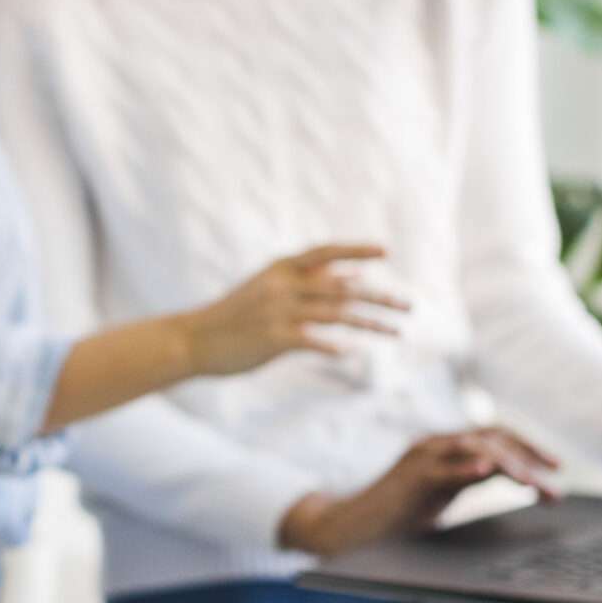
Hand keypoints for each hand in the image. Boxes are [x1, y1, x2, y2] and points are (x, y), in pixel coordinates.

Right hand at [184, 244, 407, 376]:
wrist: (193, 340)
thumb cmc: (234, 316)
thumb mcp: (268, 289)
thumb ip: (309, 282)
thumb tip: (354, 274)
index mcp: (280, 269)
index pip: (325, 252)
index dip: (356, 250)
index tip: (387, 251)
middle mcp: (282, 285)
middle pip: (341, 286)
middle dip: (379, 296)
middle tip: (408, 306)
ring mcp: (277, 311)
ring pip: (335, 314)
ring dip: (369, 324)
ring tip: (395, 332)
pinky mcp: (273, 338)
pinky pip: (314, 340)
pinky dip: (334, 346)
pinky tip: (351, 352)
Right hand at [280, 428, 560, 557]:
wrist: (349, 528)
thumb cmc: (395, 517)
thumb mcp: (441, 494)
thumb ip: (470, 480)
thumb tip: (517, 480)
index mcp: (445, 448)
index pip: (496, 436)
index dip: (529, 448)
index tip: (556, 469)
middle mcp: (436, 445)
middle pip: (493, 437)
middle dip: (529, 456)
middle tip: (555, 479)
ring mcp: (422, 458)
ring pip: (476, 447)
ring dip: (510, 464)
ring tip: (533, 483)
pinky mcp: (410, 478)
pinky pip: (443, 468)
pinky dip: (466, 466)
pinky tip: (487, 471)